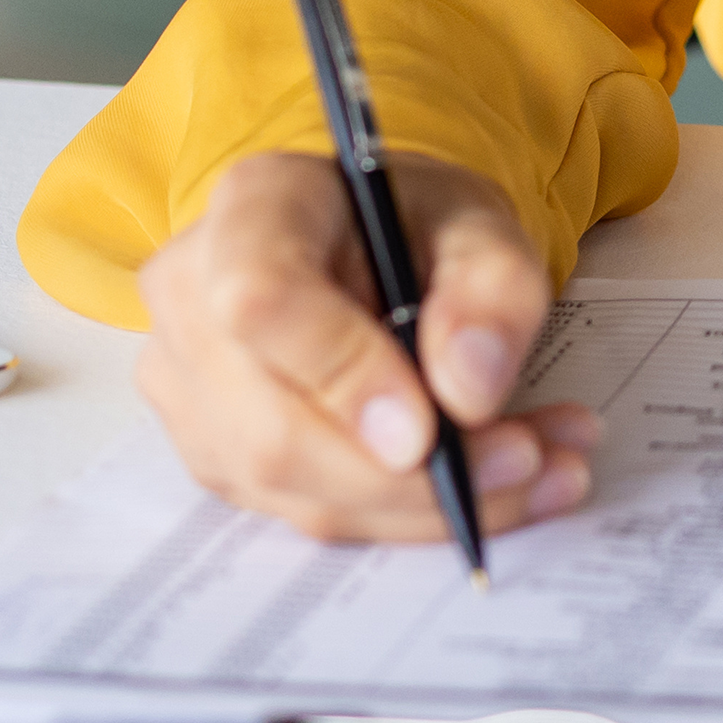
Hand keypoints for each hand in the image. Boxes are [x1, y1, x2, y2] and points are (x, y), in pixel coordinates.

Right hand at [134, 148, 600, 542]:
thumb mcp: (483, 223)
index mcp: (253, 209)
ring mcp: (188, 386)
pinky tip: (487, 484)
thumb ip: (490, 290)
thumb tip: (467, 392)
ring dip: (425, 505)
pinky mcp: (213, 452)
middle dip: (413, 477)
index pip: (262, 301)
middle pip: (274, 430)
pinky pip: (304, 509)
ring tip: (534, 468)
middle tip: (528, 460)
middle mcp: (191, 299)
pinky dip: (406, 513)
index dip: (343, 376)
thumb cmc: (415, 224)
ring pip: (293, 489)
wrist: (372, 241)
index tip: (429, 430)